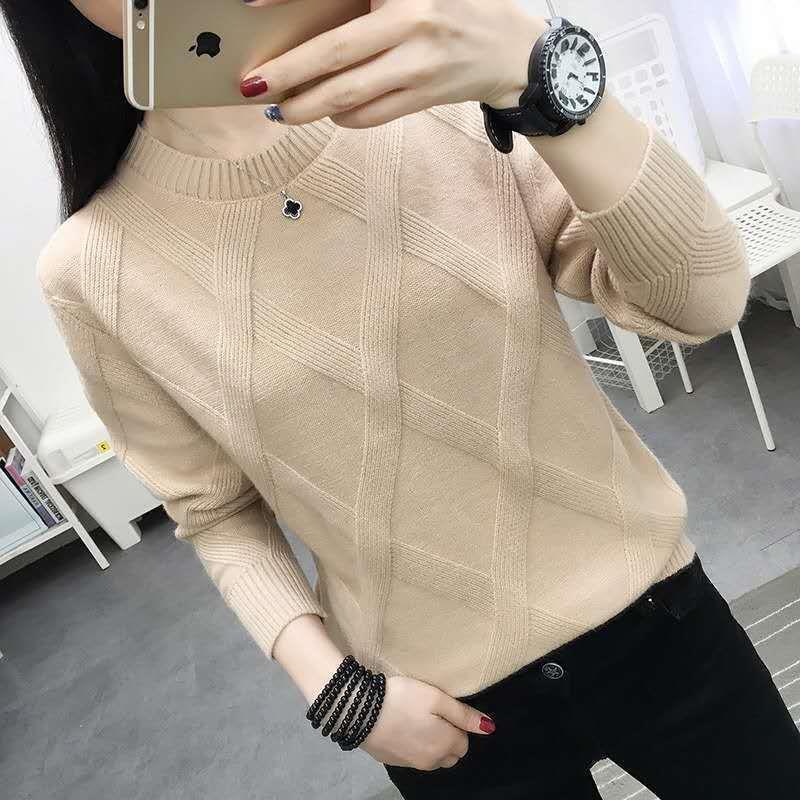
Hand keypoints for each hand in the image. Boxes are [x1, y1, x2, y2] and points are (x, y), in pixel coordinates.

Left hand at [242, 0, 548, 127]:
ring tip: (280, 112)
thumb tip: (314, 17)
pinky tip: (328, 114)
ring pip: (351, 94)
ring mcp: (420, 65)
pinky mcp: (426, 96)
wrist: (515, 50)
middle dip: (287, 74)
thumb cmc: (457, 6)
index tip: (250, 5)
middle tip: (252, 87)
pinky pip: (374, 114)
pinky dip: (344, 117)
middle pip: (335, 53)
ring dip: (308, 107)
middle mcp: (412, 22)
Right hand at [358, 675, 495, 770]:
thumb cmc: (403, 699)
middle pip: (450, 755)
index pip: (464, 743)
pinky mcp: (393, 761)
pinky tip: (403, 729)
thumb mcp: (436, 698)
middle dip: (448, 739)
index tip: (444, 710)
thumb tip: (489, 728)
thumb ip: (463, 714)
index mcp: (445, 745)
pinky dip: (413, 746)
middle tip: (432, 715)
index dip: (457, 725)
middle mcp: (431, 761)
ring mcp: (411, 764)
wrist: (360, 711)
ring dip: (432, 744)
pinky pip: (413, 758)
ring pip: (432, 758)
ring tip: (417, 720)